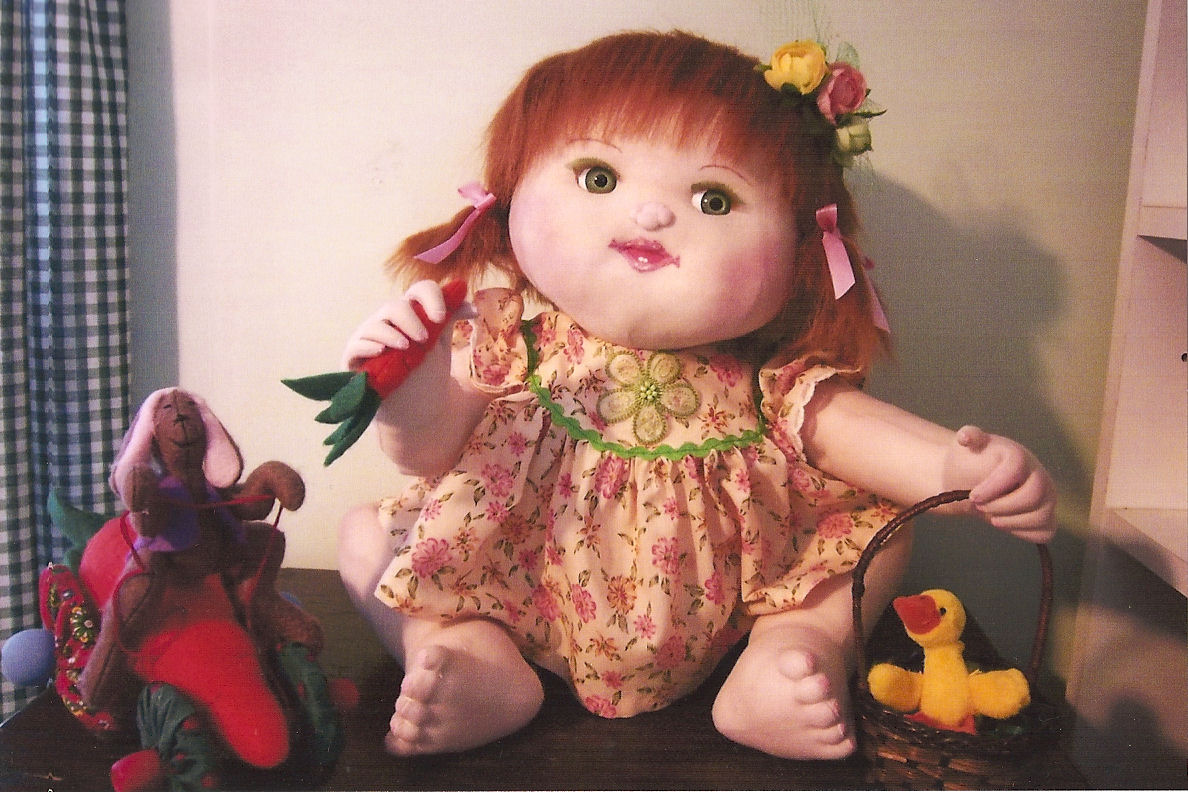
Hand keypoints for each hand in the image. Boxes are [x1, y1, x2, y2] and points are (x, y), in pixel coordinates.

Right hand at [340, 280, 472, 370]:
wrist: (413, 413)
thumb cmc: (424, 376)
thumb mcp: (439, 347)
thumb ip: (448, 323)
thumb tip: (471, 306)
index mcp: (412, 315)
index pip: (419, 291)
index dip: (431, 297)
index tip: (441, 317)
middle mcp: (388, 322)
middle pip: (395, 306)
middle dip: (411, 319)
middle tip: (425, 339)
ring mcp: (369, 338)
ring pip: (375, 325)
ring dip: (391, 334)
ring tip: (406, 348)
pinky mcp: (355, 358)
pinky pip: (356, 345)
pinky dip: (369, 346)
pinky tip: (381, 352)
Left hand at [944, 426, 1055, 542]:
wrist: (972, 482)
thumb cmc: (971, 464)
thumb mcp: (964, 446)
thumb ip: (968, 437)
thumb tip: (965, 435)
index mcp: (1020, 456)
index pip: (1016, 470)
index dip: (994, 486)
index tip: (974, 495)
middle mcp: (1039, 475)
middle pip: (1033, 496)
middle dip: (1001, 506)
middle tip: (981, 506)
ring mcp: (1046, 497)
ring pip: (1041, 516)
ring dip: (1009, 521)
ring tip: (991, 515)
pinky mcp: (1047, 517)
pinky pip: (1044, 533)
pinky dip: (1022, 532)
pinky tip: (1005, 522)